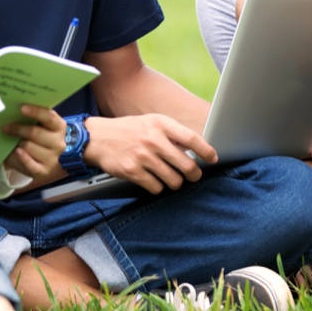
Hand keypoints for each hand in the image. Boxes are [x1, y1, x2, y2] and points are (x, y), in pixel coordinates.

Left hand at [1, 105, 66, 179]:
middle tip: (5, 127)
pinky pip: (31, 165)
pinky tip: (17, 151)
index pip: (49, 117)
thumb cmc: (40, 139)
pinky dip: (23, 158)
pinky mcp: (43, 171)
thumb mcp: (42, 127)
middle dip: (18, 129)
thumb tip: (13, 111)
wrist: (47, 161)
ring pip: (29, 147)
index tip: (22, 108)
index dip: (36, 112)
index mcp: (59, 127)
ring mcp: (52, 158)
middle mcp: (58, 143)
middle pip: (36, 133)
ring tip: (10, 141)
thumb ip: (32, 118)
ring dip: (17, 143)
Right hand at [82, 114, 217, 193]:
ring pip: (174, 180)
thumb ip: (172, 133)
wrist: (97, 138)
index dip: (206, 151)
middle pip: (187, 165)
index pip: (192, 139)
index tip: (213, 158)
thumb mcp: (151, 122)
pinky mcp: (132, 172)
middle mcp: (153, 139)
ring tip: (170, 177)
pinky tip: (152, 179)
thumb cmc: (129, 130)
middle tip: (194, 175)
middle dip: (194, 174)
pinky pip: (156, 187)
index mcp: (160, 124)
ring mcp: (142, 156)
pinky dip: (157, 187)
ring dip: (175, 182)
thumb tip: (198, 149)